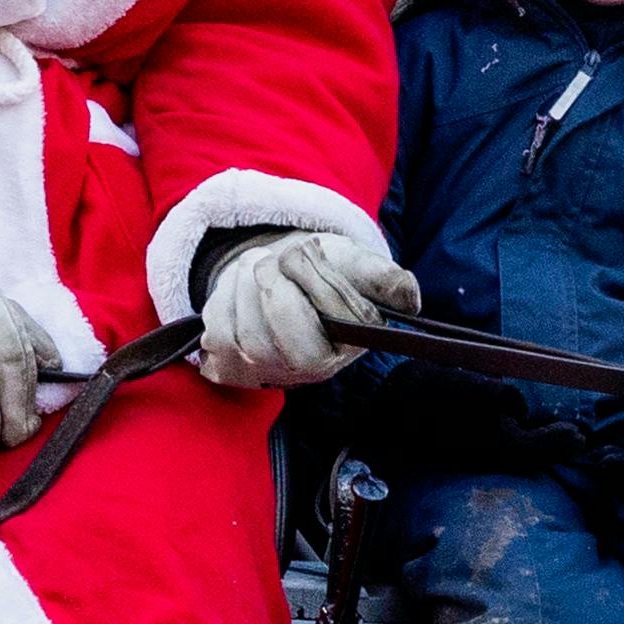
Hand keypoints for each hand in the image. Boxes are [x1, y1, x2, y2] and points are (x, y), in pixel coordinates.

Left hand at [197, 230, 420, 389]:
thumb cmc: (327, 269)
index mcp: (343, 347)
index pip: (313, 334)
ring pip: (238, 338)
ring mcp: (265, 373)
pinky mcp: (230, 368)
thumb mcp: (358, 264)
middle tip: (273, 260)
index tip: (304, 250)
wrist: (287, 269)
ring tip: (257, 268)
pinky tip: (239, 291)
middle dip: (265, 289)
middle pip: (264, 344)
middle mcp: (305, 370)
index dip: (305, 284)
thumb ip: (385, 278)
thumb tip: (409, 299)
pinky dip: (222, 302)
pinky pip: (215, 337)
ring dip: (241, 287)